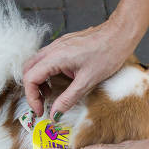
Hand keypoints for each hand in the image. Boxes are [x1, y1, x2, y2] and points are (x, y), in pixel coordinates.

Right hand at [22, 19, 136, 117]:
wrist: (120, 34)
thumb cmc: (107, 54)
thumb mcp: (87, 81)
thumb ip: (68, 99)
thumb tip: (55, 114)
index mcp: (55, 57)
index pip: (30, 79)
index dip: (32, 98)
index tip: (40, 110)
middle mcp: (52, 49)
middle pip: (28, 70)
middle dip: (32, 90)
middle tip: (43, 104)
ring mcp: (57, 45)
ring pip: (36, 64)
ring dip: (38, 81)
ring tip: (50, 94)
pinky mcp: (64, 44)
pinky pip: (46, 59)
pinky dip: (46, 72)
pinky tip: (58, 81)